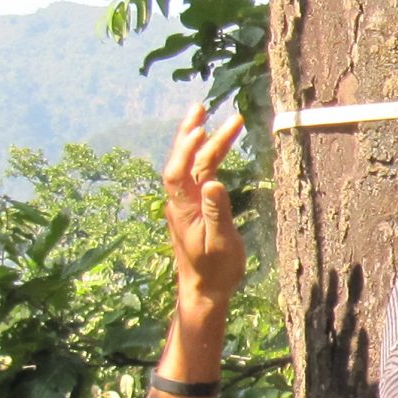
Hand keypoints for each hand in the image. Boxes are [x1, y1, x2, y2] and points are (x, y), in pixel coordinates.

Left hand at [161, 102, 246, 314]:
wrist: (204, 289)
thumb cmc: (215, 269)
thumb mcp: (219, 241)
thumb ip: (216, 212)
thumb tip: (213, 182)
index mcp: (183, 208)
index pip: (178, 171)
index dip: (186, 149)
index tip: (200, 129)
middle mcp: (181, 201)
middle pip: (183, 160)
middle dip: (192, 133)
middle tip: (201, 108)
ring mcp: (187, 203)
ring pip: (193, 166)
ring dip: (203, 142)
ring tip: (216, 120)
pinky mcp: (195, 208)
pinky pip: (199, 175)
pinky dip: (207, 158)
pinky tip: (216, 150)